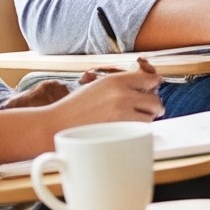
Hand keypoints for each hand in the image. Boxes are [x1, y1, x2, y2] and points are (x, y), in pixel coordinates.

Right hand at [0, 61, 162, 162]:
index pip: (150, 79)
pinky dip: (138, 131)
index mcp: (115, 80)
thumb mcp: (97, 87)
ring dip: (146, 120)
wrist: (53, 125)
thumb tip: (145, 88)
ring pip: (151, 116)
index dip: (153, 87)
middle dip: (152, 107)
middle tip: (145, 112)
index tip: (151, 92)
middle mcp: (122, 93)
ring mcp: (122, 111)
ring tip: (133, 122)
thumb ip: (119, 86)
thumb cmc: (73, 109)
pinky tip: (127, 130)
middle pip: (155, 100)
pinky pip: (142, 130)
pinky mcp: (120, 128)